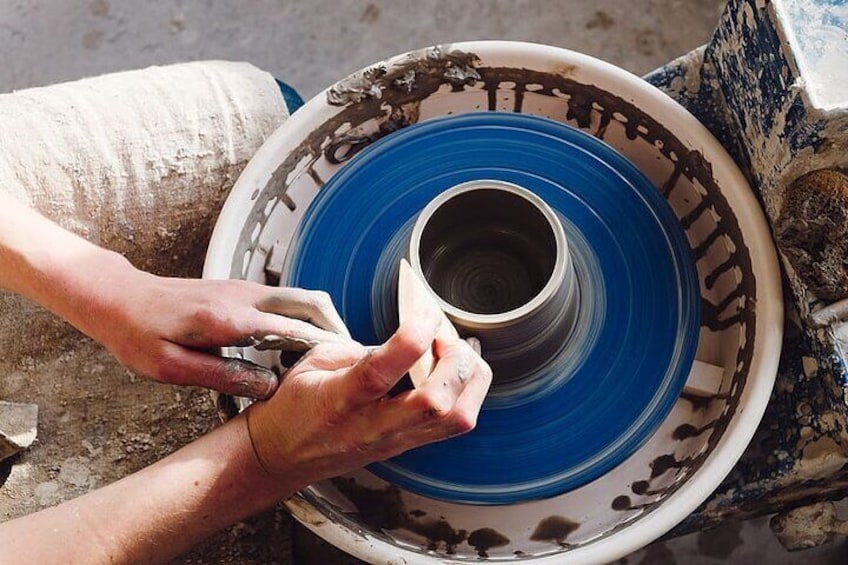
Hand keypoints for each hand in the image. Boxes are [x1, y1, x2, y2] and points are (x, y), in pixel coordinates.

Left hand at [87, 265, 351, 399]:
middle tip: (351, 360)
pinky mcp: (242, 291)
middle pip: (312, 302)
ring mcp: (246, 289)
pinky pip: (288, 301)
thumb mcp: (171, 368)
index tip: (349, 366)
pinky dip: (307, 319)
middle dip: (338, 329)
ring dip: (325, 323)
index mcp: (230, 318)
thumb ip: (222, 375)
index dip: (326, 348)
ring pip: (304, 298)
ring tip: (333, 358)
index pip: (294, 329)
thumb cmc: (139, 335)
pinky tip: (304, 347)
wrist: (120, 298)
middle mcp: (245, 297)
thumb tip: (269, 386)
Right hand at [245, 310, 491, 484]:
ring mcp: (396, 440)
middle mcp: (374, 426)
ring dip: (470, 378)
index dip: (412, 336)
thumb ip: (362, 348)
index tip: (423, 310)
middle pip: (436, 404)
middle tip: (444, 334)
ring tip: (457, 351)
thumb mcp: (315, 362)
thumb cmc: (297, 407)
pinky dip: (467, 391)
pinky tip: (455, 370)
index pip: (381, 371)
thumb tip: (412, 336)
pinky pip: (454, 423)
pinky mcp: (409, 446)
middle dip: (454, 359)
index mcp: (341, 400)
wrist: (284, 455)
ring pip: (457, 418)